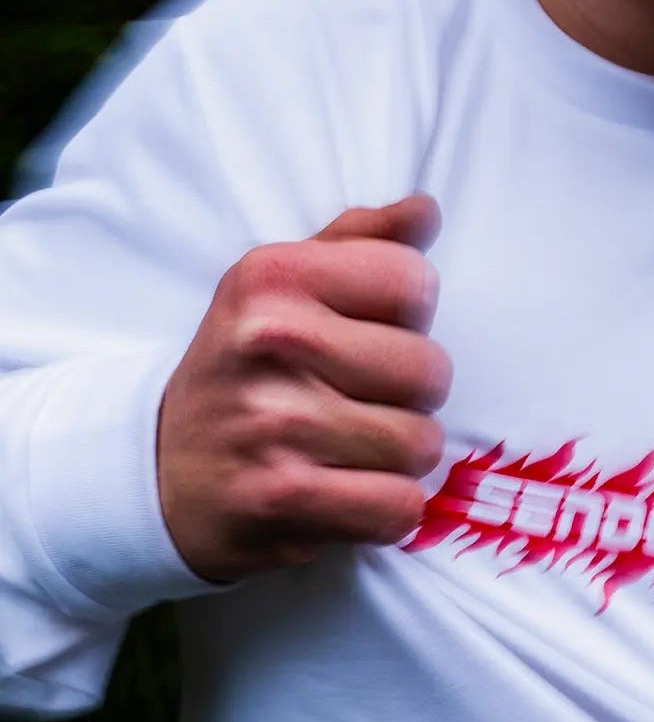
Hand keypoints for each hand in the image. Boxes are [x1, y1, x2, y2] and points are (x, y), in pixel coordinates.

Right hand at [158, 195, 449, 581]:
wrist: (155, 473)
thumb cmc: (244, 371)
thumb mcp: (281, 290)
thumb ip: (360, 245)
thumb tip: (424, 210)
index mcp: (272, 277)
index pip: (414, 281)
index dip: (405, 318)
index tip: (357, 337)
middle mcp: (270, 341)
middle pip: (431, 371)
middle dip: (406, 396)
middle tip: (348, 403)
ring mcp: (274, 423)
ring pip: (420, 444)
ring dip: (394, 459)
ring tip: (340, 450)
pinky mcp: (282, 497)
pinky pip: (399, 507)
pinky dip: (382, 511)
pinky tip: (339, 495)